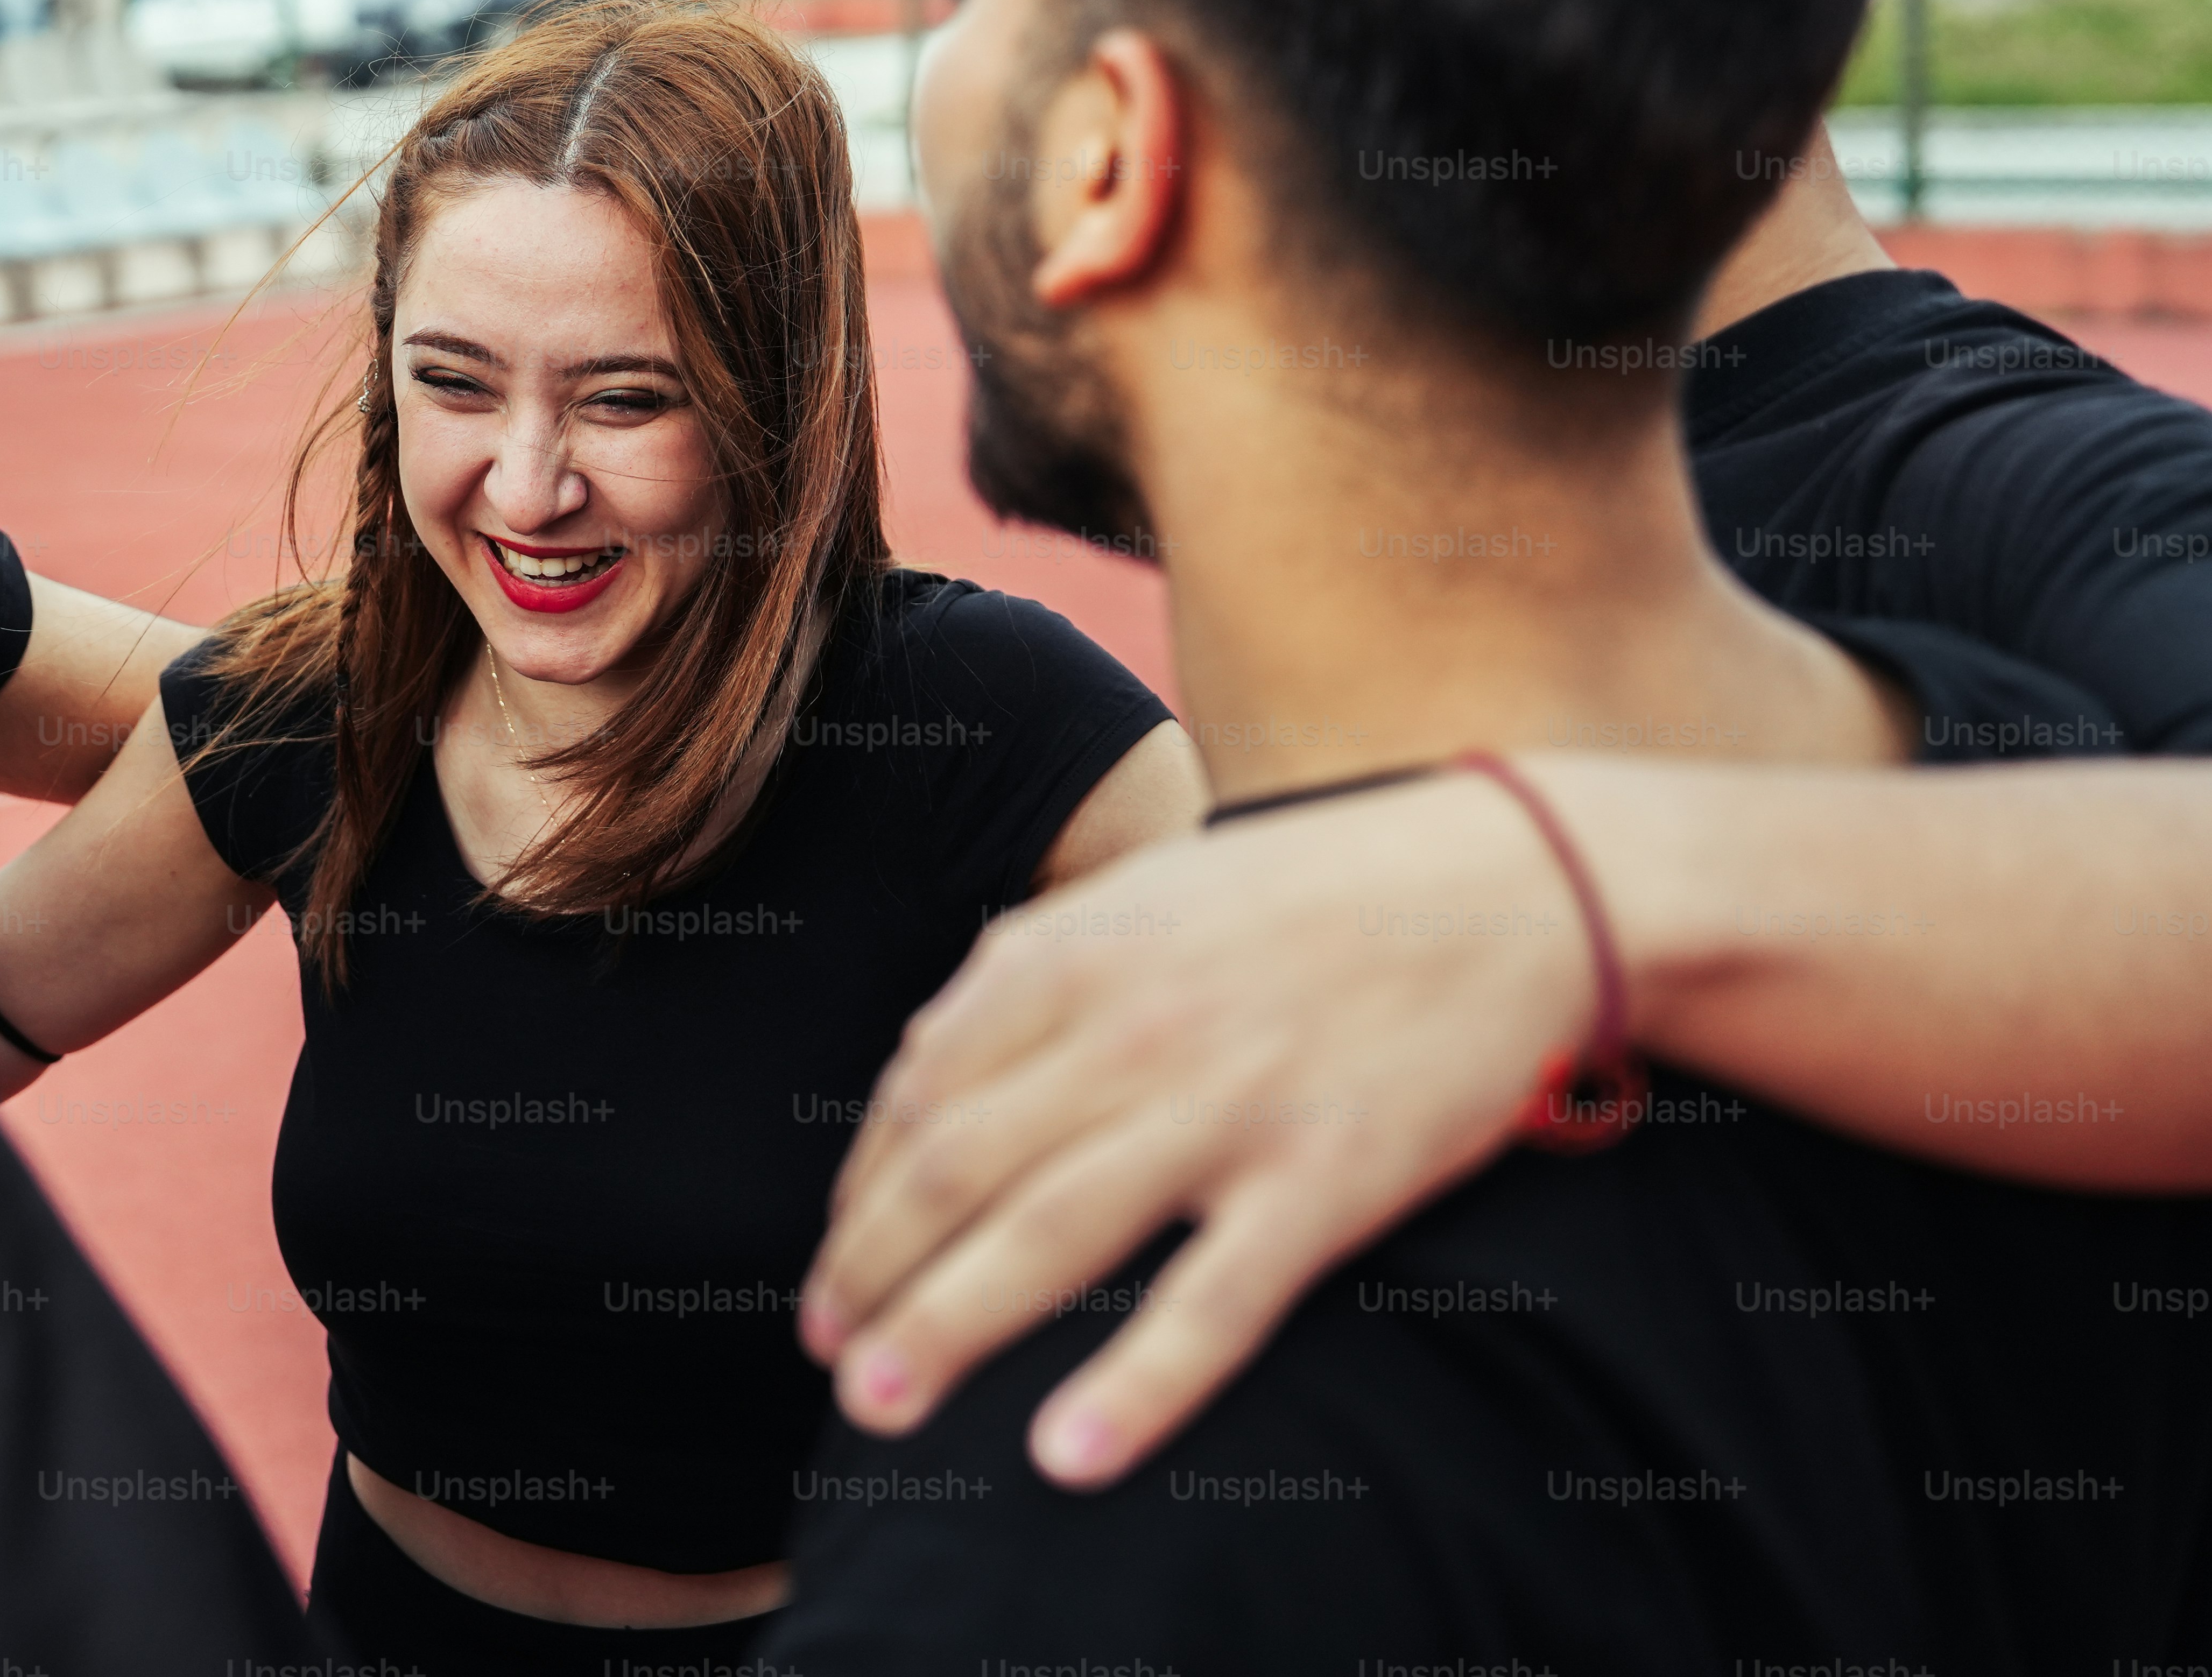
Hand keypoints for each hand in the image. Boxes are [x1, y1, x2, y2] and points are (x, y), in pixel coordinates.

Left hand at [798, 768, 1592, 1484]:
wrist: (1517, 884)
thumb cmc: (1314, 889)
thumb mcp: (1144, 894)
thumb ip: (1030, 975)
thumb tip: (923, 1068)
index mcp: (1070, 954)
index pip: (916, 1095)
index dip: (858, 1193)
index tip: (833, 1265)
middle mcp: (1127, 1031)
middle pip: (951, 1174)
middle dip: (868, 1275)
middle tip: (825, 1357)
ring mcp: (1224, 1109)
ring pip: (1044, 1238)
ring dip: (943, 1332)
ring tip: (875, 1412)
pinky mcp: (1322, 1181)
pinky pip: (1208, 1303)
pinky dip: (1132, 1386)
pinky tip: (1064, 1457)